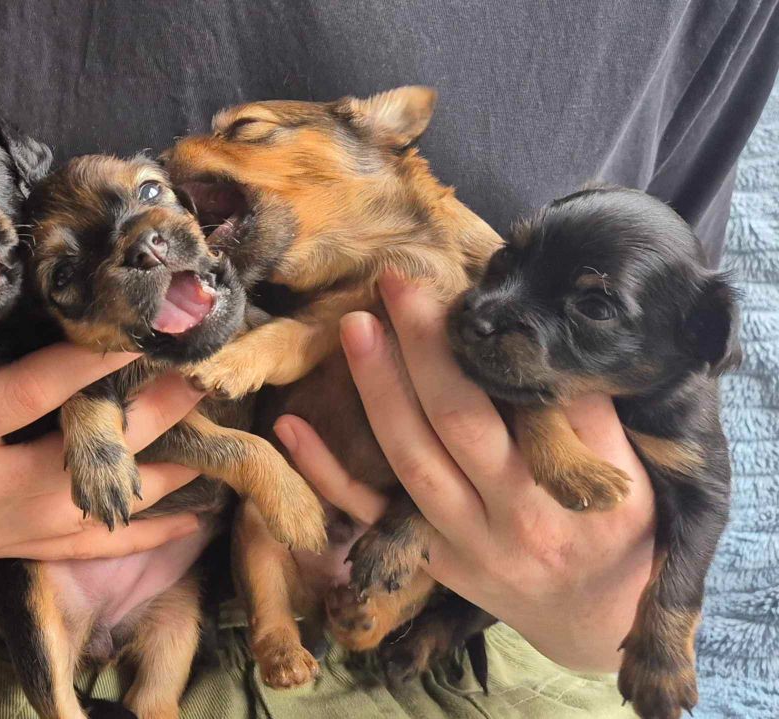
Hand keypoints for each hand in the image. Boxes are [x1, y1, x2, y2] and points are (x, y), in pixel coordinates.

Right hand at [0, 296, 204, 559]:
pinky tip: (196, 516)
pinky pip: (87, 547)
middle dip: (146, 414)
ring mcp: (4, 526)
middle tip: (203, 369)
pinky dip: (142, 536)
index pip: (25, 391)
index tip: (141, 330)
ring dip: (163, 470)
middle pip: (79, 451)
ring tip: (221, 433)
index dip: (86, 363)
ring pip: (97, 502)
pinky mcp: (18, 547)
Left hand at [273, 274, 654, 672]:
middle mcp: (518, 516)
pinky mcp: (428, 559)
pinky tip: (289, 426)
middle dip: (425, 347)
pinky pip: (370, 514)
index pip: (537, 400)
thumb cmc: (620, 531)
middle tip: (398, 283)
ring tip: (356, 325)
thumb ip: (591, 414)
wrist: (595, 618)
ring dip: (378, 388)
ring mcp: (464, 542)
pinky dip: (326, 472)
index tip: (462, 285)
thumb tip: (540, 338)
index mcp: (579, 487)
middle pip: (462, 420)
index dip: (496, 342)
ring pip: (411, 459)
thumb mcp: (635, 475)